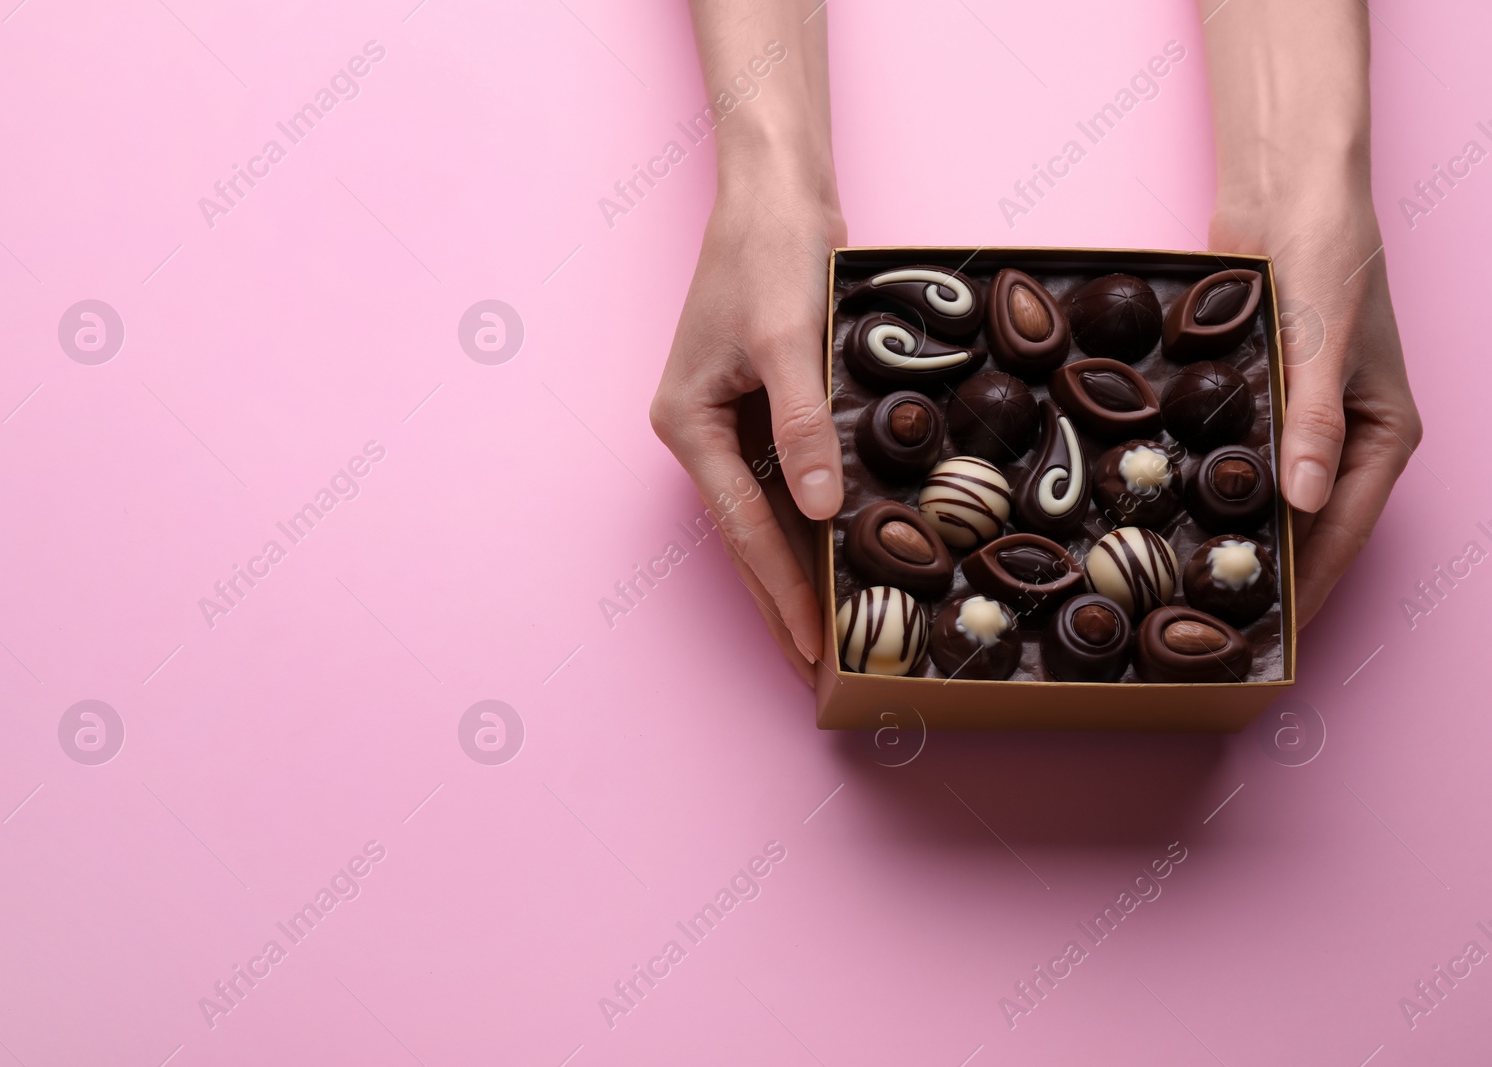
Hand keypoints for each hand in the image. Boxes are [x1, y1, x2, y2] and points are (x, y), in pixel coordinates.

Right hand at [651, 175, 846, 684]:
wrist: (776, 190)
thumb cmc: (771, 254)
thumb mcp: (790, 340)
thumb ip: (803, 428)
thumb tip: (822, 512)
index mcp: (688, 425)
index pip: (743, 529)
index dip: (781, 591)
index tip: (811, 647)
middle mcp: (703, 432)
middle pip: (748, 535)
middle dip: (783, 599)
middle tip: (818, 667)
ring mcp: (732, 421)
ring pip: (769, 514)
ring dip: (800, 567)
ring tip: (833, 629)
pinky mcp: (764, 406)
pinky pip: (789, 478)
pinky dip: (816, 518)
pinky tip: (845, 553)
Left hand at [1210, 194, 1422, 624]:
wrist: (1287, 191)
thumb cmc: (1327, 255)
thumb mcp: (1322, 341)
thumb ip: (1314, 422)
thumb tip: (1304, 503)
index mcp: (1384, 436)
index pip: (1344, 532)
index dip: (1308, 585)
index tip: (1270, 633)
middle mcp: (1346, 439)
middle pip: (1305, 527)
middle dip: (1264, 572)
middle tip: (1207, 623)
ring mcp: (1299, 422)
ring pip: (1265, 499)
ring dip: (1231, 536)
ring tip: (1180, 586)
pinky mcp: (1257, 401)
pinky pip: (1234, 460)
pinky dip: (1210, 487)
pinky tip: (1167, 517)